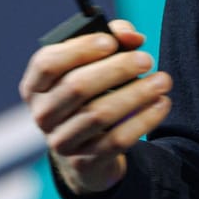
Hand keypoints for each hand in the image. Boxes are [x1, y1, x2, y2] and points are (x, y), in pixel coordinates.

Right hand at [18, 18, 172, 194]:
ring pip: (99, 114)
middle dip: (116, 69)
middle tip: (146, 59)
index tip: (111, 42)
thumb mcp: (91, 64)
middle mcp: (42, 114)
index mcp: (35, 85)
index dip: (79, 49)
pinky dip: (143, 120)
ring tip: (163, 81)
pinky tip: (161, 104)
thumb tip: (132, 37)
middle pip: (77, 87)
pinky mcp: (85, 162)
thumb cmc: (89, 93)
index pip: (47, 63)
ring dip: (136, 94)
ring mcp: (61, 141)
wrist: (85, 147)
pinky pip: (116, 140)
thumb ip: (111, 38)